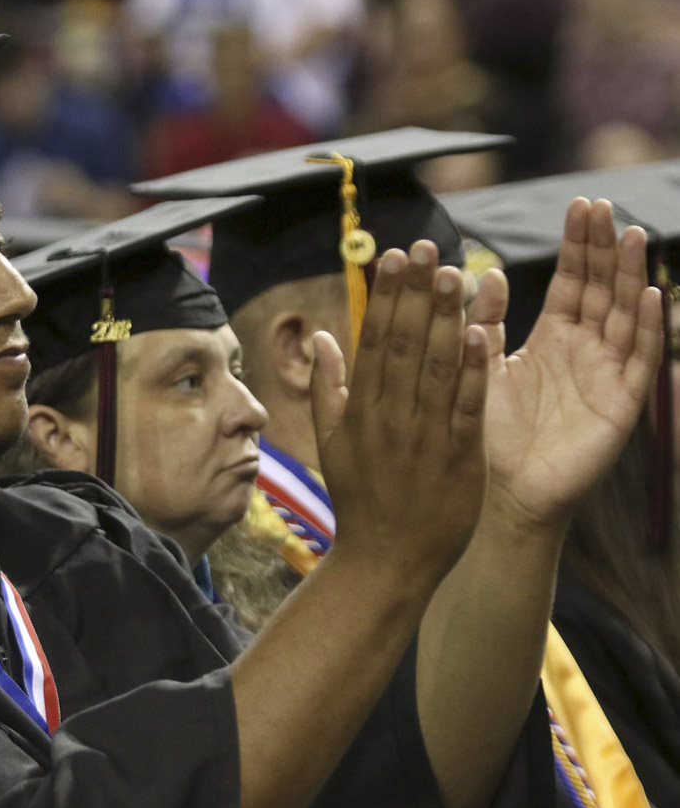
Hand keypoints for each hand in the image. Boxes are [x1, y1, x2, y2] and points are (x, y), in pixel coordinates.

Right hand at [312, 240, 488, 584]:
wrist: (386, 561)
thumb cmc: (360, 500)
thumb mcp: (332, 444)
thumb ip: (329, 388)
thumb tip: (323, 336)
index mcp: (360, 413)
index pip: (374, 342)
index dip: (386, 296)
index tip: (395, 256)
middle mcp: (390, 420)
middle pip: (405, 346)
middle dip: (416, 294)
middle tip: (428, 247)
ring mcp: (425, 439)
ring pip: (438, 368)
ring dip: (447, 319)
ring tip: (455, 273)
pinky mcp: (460, 460)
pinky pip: (469, 408)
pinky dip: (476, 371)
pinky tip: (483, 332)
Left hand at [483, 197, 662, 527]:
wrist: (498, 491)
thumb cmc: (486, 432)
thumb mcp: (480, 367)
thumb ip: (484, 323)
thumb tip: (486, 273)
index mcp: (553, 338)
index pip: (573, 282)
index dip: (578, 245)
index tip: (580, 205)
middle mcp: (585, 351)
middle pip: (603, 289)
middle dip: (604, 248)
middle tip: (602, 206)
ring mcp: (607, 375)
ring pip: (626, 315)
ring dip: (630, 276)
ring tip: (631, 235)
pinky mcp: (621, 405)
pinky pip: (639, 361)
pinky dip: (646, 328)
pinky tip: (649, 295)